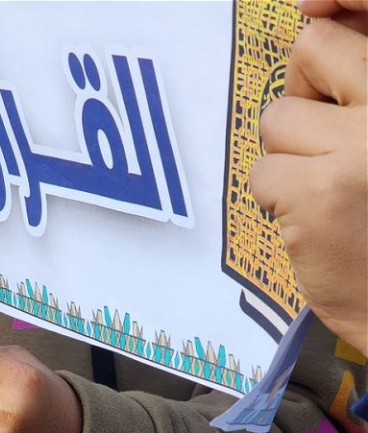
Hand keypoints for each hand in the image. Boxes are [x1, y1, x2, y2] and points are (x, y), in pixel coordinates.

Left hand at [250, 9, 366, 354]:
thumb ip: (364, 85)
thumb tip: (316, 17)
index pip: (352, 20)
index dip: (332, 13)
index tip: (313, 5)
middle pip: (311, 47)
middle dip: (304, 94)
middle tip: (322, 142)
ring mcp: (363, 145)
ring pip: (276, 120)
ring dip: (289, 157)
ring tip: (328, 194)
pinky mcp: (319, 191)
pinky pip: (261, 173)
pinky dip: (276, 201)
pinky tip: (314, 224)